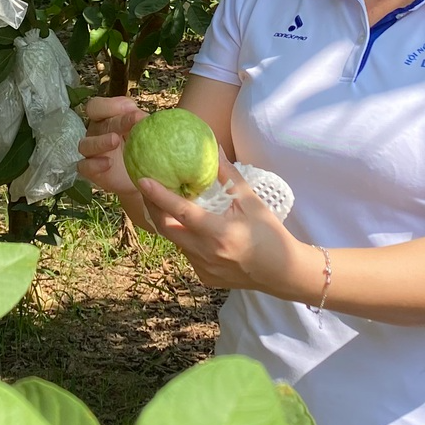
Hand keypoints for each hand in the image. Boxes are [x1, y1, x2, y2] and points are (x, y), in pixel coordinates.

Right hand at [76, 95, 147, 197]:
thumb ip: (151, 124)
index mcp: (106, 120)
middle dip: (116, 119)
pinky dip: (93, 164)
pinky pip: (84, 166)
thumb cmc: (146, 150)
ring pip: (85, 144)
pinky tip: (108, 163)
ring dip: (100, 140)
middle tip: (135, 120)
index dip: (111, 104)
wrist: (143, 179)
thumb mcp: (149, 134)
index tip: (132, 107)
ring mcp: (91, 152)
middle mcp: (95, 133)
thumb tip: (163, 116)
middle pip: (96, 121)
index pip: (97, 106)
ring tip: (115, 140)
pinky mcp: (91, 171)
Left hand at [135, 164, 314, 298]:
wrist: (282, 273)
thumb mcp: (251, 202)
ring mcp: (203, 268)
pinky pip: (186, 253)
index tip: (142, 179)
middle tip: (146, 187)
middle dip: (152, 207)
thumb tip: (214, 148)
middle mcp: (206, 253)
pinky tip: (189, 226)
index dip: (159, 195)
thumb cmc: (270, 234)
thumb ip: (229, 176)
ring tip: (164, 202)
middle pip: (165, 228)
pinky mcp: (204, 276)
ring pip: (175, 241)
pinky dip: (183, 237)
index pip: (181, 212)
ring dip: (167, 222)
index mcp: (219, 234)